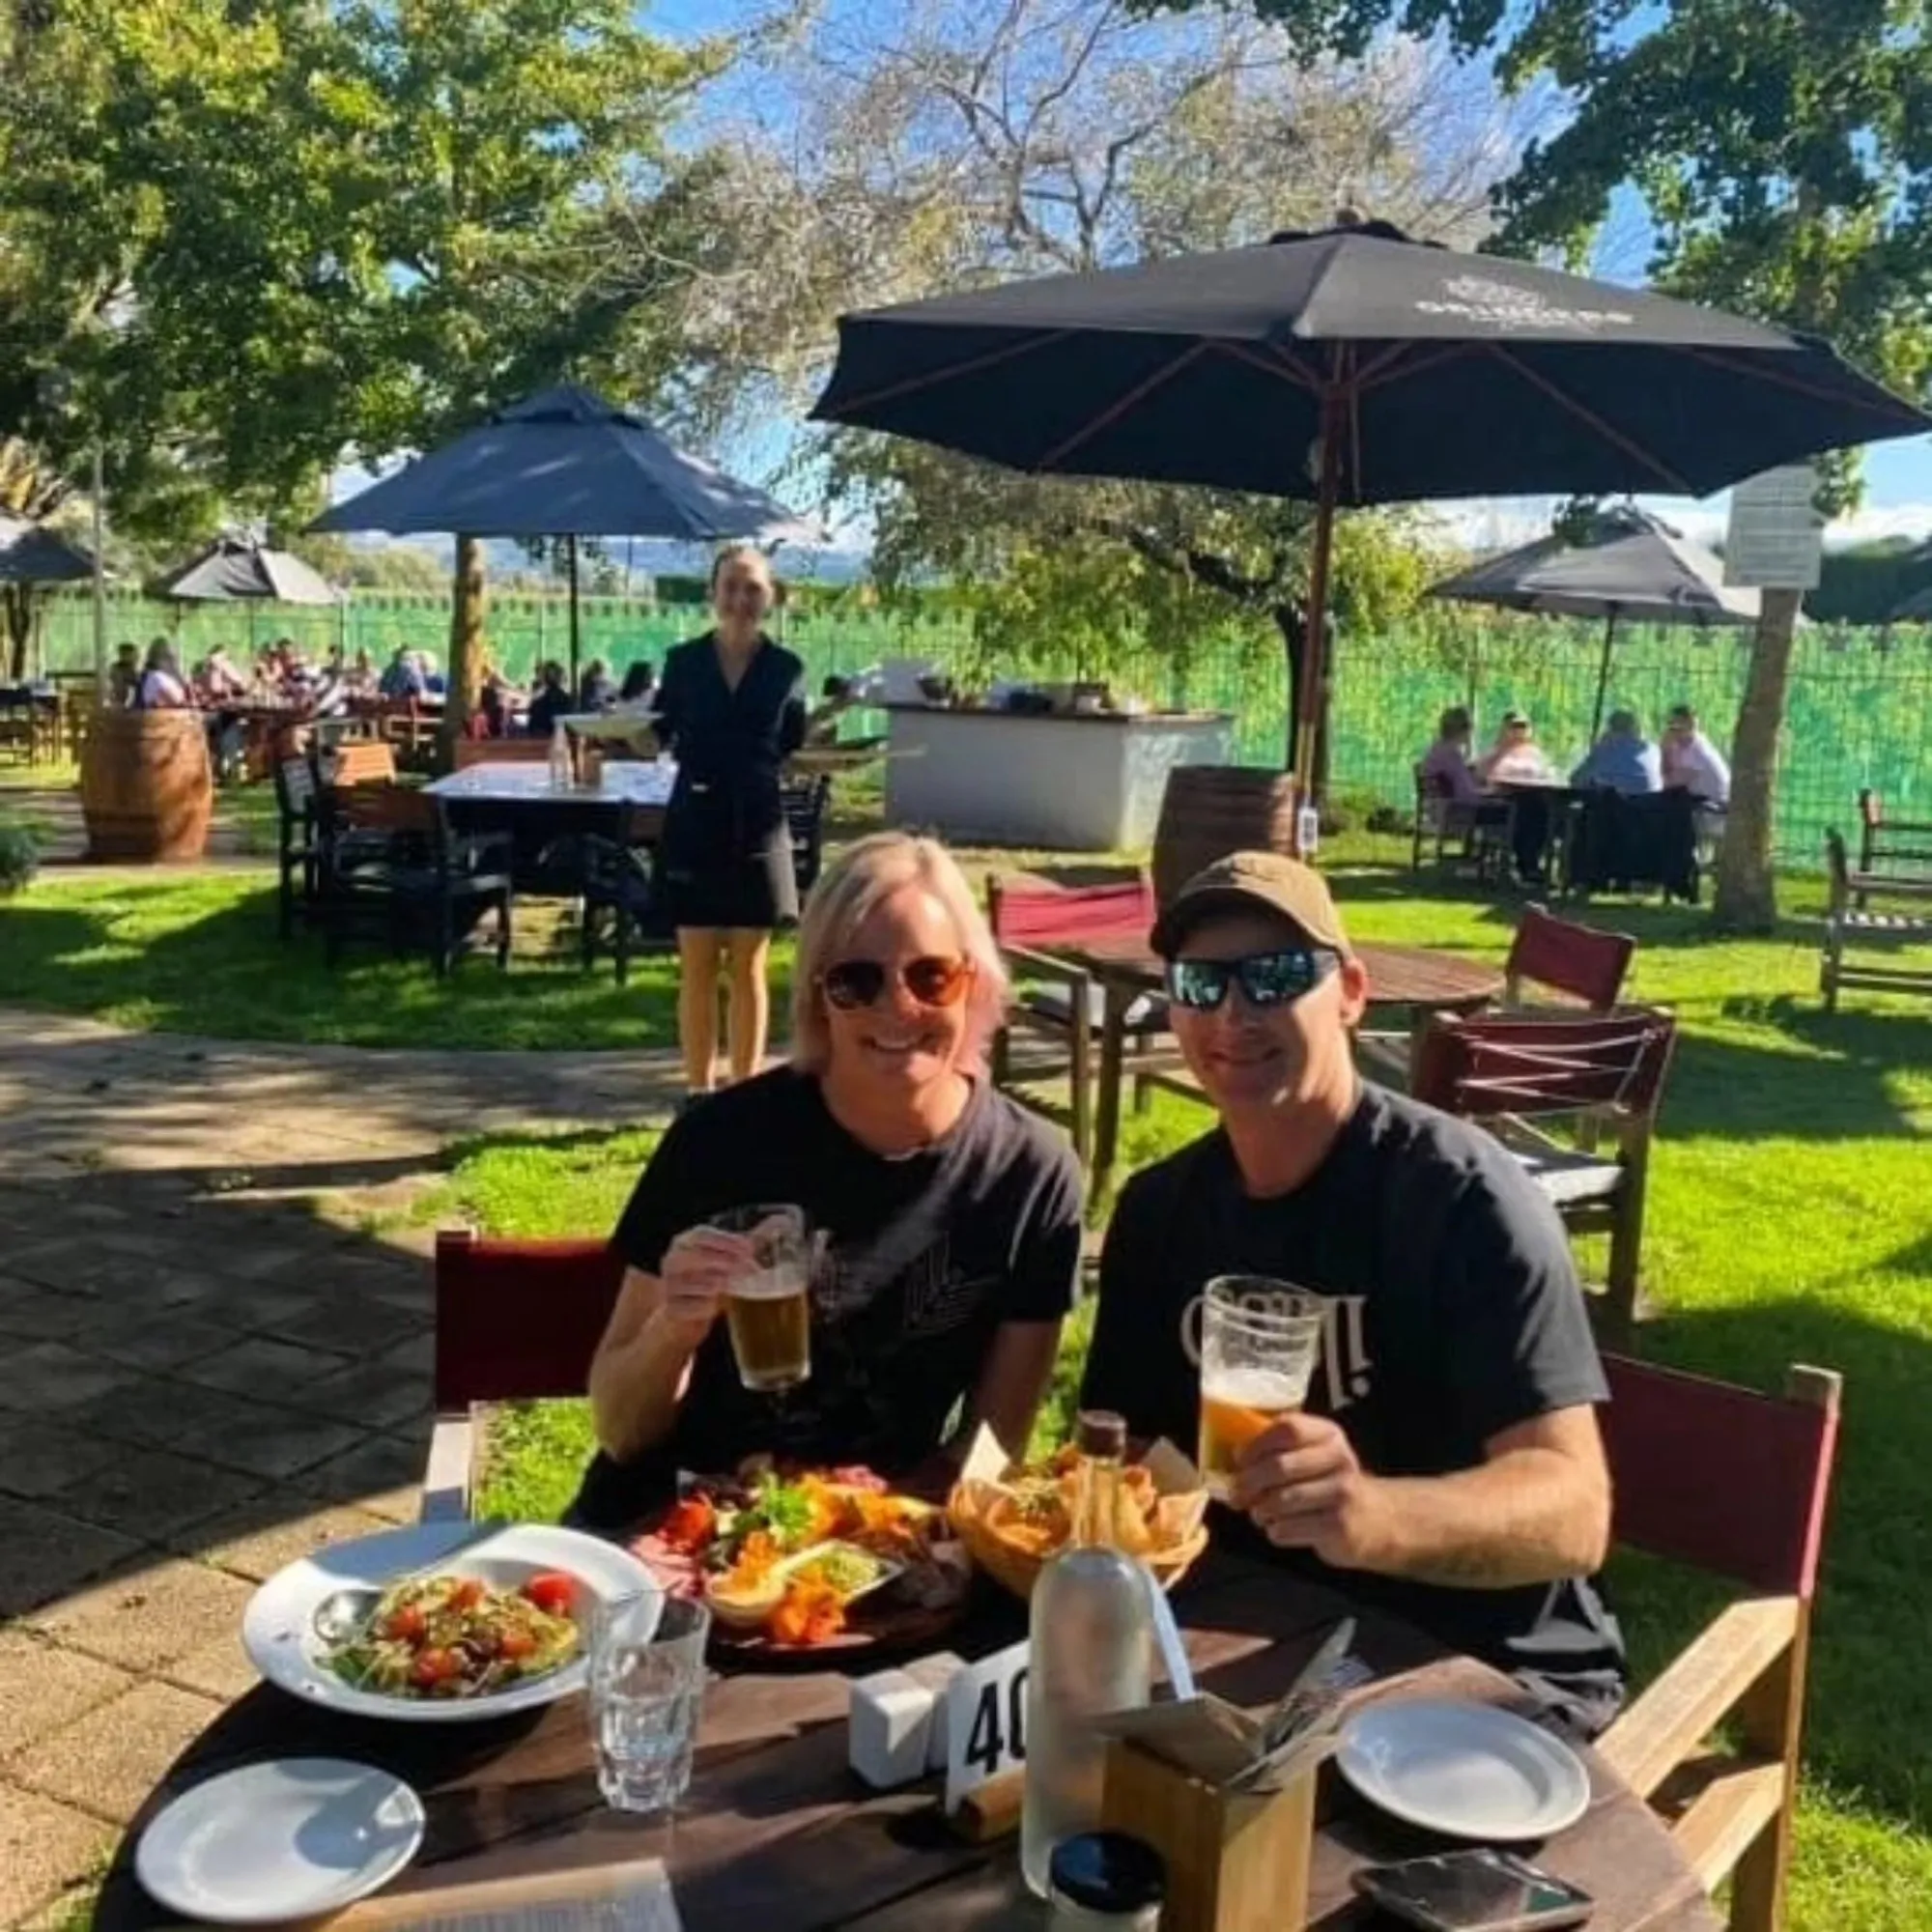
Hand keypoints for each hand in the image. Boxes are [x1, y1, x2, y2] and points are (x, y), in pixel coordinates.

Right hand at [655, 1227, 753, 1337]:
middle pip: (692, 1256)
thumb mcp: (731, 1256)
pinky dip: (701, 1307)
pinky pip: (685, 1307)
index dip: (725, 1241)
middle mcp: (673, 1260)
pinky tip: (716, 1307)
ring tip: (730, 1286)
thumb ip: (754, 1240)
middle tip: (747, 1268)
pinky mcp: (671, 1309)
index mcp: (686, 1241)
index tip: (749, 1249)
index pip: (701, 1235)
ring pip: (687, 1282)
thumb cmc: (713, 1275)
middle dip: (722, 1261)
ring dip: (711, 1284)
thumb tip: (783, 1220)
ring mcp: (669, 1285)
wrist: (687, 1311)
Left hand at [1230, 1412, 1387, 1571]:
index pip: (1288, 1428)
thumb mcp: (1313, 1455)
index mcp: (1329, 1434)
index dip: (1257, 1444)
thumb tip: (1235, 1456)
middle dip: (1250, 1482)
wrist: (1374, 1519)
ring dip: (1261, 1509)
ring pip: (1281, 1501)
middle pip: (1280, 1466)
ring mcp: (1342, 1493)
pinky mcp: (1339, 1526)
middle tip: (1236, 1494)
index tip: (1239, 1460)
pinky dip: (1275, 1530)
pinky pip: (1289, 1528)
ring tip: (1259, 1512)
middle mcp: (1340, 1459)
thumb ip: (1279, 1448)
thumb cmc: (1327, 1482)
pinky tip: (1279, 1528)